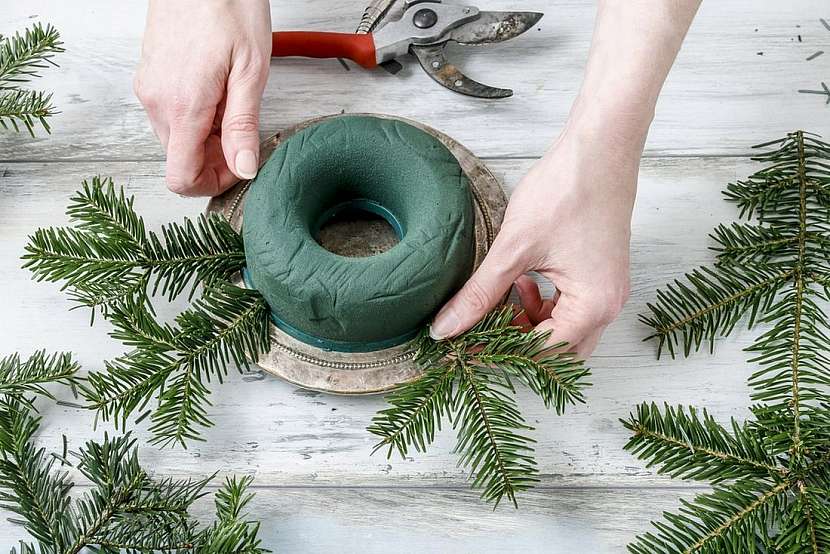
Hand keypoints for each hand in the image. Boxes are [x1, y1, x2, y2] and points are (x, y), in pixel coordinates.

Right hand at [134, 0, 271, 195]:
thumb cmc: (228, 7)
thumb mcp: (250, 71)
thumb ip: (243, 126)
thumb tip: (244, 168)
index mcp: (182, 106)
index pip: (181, 177)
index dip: (213, 184)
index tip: (239, 169)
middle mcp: (157, 101)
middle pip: (180, 159)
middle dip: (215, 159)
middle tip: (245, 135)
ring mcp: (149, 88)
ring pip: (176, 137)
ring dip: (207, 137)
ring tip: (233, 104)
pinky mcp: (150, 76)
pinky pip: (171, 113)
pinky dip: (196, 116)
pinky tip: (218, 91)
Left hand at [429, 108, 645, 358]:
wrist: (599, 147)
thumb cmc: (565, 191)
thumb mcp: (513, 249)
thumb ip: (479, 294)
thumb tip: (446, 329)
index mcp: (593, 306)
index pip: (544, 353)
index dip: (503, 351)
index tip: (469, 343)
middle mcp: (609, 305)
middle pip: (560, 349)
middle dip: (521, 341)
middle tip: (485, 326)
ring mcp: (610, 290)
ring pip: (566, 329)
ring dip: (532, 322)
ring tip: (504, 295)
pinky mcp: (602, 273)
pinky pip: (572, 307)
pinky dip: (545, 303)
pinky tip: (522, 281)